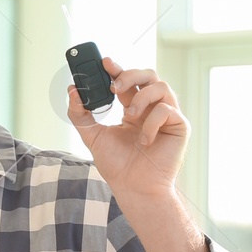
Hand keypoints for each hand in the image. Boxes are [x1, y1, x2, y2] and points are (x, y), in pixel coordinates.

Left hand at [66, 56, 187, 200]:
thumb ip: (81, 115)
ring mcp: (167, 116)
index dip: (118, 69)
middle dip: (130, 74)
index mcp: (133, 108)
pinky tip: (144, 140)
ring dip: (141, 97)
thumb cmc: (118, 166)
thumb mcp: (93, 137)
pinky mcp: (179, 126)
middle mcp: (151, 109)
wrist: (134, 188)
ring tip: (129, 116)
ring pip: (161, 86)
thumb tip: (72, 90)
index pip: (127, 81)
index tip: (104, 62)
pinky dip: (151, 122)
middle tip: (114, 85)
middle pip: (149, 74)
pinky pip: (167, 109)